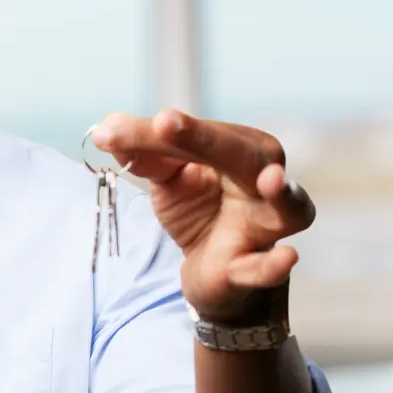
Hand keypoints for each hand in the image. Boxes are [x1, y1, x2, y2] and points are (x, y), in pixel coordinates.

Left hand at [91, 109, 315, 321]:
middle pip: (243, 156)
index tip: (115, 129)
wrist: (211, 268)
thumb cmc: (197, 207)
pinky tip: (285, 257)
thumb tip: (105, 127)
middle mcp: (266, 181)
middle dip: (205, 140)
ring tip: (270, 180)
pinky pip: (268, 267)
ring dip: (282, 195)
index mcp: (242, 148)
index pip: (202, 134)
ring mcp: (266, 226)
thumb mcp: (166, 177)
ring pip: (288, 208)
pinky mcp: (255, 267)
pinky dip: (274, 265)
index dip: (158, 132)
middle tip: (165, 124)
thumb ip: (142, 152)